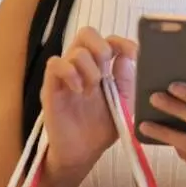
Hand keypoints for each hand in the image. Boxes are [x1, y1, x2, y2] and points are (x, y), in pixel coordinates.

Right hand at [41, 27, 137, 177]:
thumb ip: (127, 79)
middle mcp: (83, 67)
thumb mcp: (124, 102)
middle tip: (107, 66)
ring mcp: (66, 76)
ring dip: (89, 67)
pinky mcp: (51, 88)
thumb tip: (128, 56)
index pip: (109, 40)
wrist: (84, 152)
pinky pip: (54, 64)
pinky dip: (69, 72)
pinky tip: (79, 89)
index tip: (134, 54)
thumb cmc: (104, 126)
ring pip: (75, 50)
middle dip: (101, 45)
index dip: (122, 41)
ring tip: (92, 89)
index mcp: (102, 67)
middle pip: (87, 33)